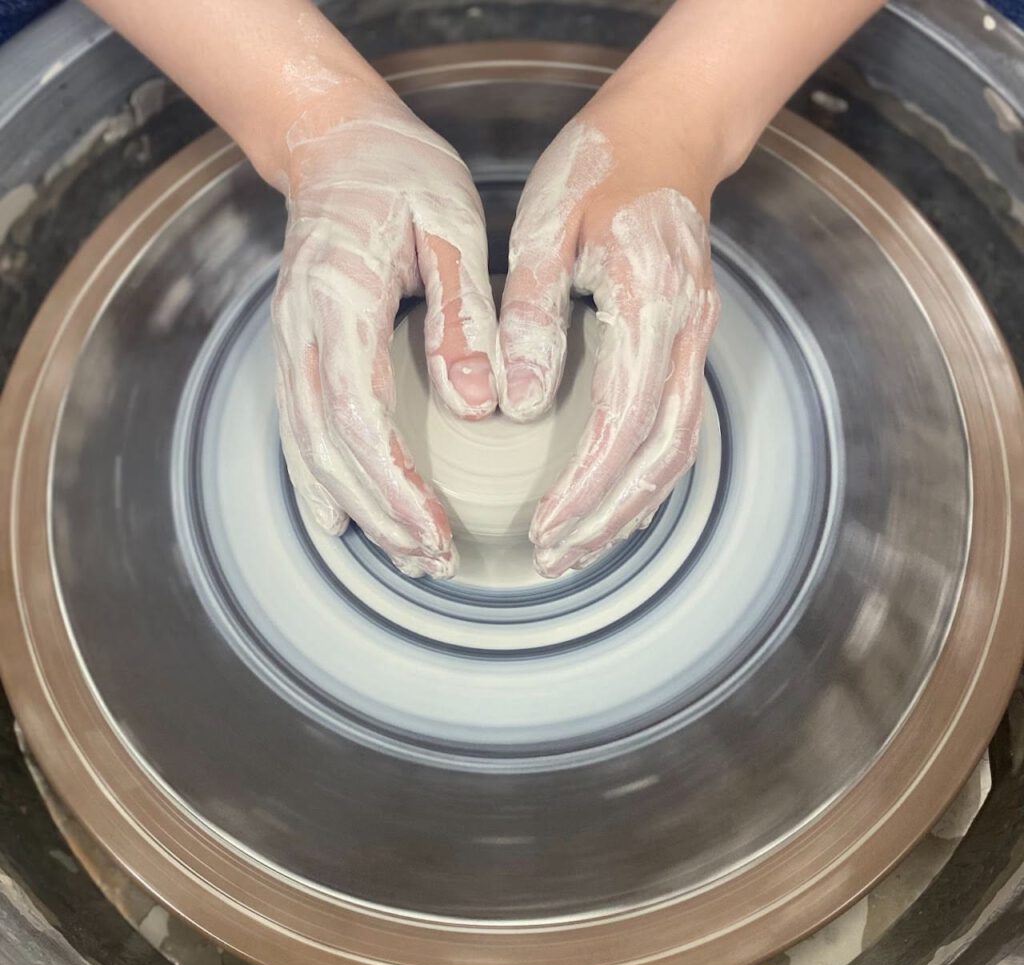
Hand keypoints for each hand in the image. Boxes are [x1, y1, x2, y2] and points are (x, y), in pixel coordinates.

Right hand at [272, 80, 496, 577]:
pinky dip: (318, 483)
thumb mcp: (452, 226)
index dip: (393, 482)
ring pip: (307, 447)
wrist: (335, 142)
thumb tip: (476, 406)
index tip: (436, 530)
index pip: (357, 411)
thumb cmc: (400, 174)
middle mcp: (300, 328)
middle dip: (379, 514)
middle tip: (430, 562)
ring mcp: (290, 341)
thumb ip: (463, 314)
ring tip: (403, 555)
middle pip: (327, 446)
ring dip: (353, 509)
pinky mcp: (297, 350)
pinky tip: (340, 523)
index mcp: (340, 296)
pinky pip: (298, 430)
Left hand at [497, 83, 720, 577]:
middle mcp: (687, 333)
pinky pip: (676, 427)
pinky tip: (611, 505)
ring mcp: (695, 341)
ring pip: (676, 450)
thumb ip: (532, 316)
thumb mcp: (545, 228)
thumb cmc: (600, 168)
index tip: (543, 527)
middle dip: (608, 518)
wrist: (669, 131)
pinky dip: (644, 478)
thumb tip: (520, 404)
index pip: (623, 423)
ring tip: (579, 549)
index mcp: (651, 304)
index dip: (585, 486)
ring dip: (629, 509)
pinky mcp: (687, 345)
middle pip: (661, 456)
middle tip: (556, 560)